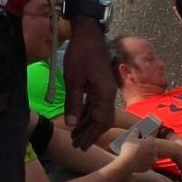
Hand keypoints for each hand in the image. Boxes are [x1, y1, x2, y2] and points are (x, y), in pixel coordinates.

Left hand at [62, 19, 115, 148]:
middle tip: (77, 145)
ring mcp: (105, 90)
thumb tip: (72, 124)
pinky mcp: (100, 85)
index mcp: (104, 95)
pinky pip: (96, 104)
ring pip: (99, 113)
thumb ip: (73, 102)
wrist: (88, 34)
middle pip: (102, 121)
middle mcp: (108, 94)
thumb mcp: (73, 79)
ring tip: (76, 135)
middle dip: (90, 134)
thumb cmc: (80, 55)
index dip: (90, 135)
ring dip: (88, 125)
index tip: (81, 146)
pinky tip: (79, 119)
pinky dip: (88, 114)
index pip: (100, 122)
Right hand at [115, 133, 159, 175]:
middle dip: (146, 145)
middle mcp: (154, 152)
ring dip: (146, 153)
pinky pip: (147, 162)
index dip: (145, 136)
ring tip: (138, 152)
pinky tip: (138, 160)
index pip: (150, 137)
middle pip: (151, 146)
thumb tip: (137, 129)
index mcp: (151, 143)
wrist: (127, 164)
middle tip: (139, 144)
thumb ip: (135, 132)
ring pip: (150, 155)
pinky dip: (143, 161)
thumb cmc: (129, 150)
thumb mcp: (130, 138)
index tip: (141, 136)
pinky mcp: (148, 167)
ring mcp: (152, 160)